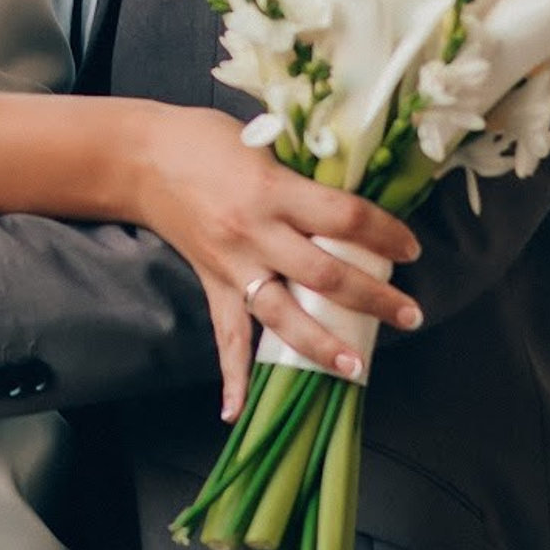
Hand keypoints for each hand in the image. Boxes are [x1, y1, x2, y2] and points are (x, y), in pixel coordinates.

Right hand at [132, 106, 422, 423]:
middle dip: (373, 299)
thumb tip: (347, 202)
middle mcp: (255, 232)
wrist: (137, 157)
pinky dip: (232, 375)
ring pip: (283, 315)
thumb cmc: (203, 138)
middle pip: (324, 275)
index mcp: (272, 190)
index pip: (343, 217)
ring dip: (321, 346)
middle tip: (411, 315)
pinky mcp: (212, 283)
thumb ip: (301, 175)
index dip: (384, 234)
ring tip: (356, 368)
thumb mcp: (261, 142)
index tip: (410, 248)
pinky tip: (237, 411)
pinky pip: (225, 334)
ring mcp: (232, 265)